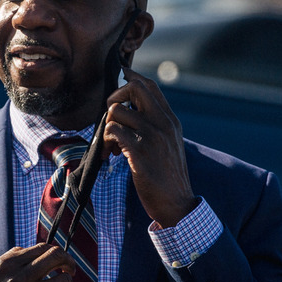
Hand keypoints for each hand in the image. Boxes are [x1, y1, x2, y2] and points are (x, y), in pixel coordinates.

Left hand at [103, 66, 198, 226]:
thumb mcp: (169, 144)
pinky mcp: (139, 152)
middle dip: (114, 97)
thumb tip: (130, 110)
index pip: (149, 85)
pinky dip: (105, 142)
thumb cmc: (168, 176)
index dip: (129, 78)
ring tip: (111, 145)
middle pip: (132, 87)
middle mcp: (162, 123)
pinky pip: (112, 132)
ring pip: (116, 111)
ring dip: (106, 127)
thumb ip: (156, 125)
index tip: (117, 83)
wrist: (176, 203)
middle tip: (111, 119)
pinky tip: (110, 155)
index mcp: (170, 120)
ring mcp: (152, 136)